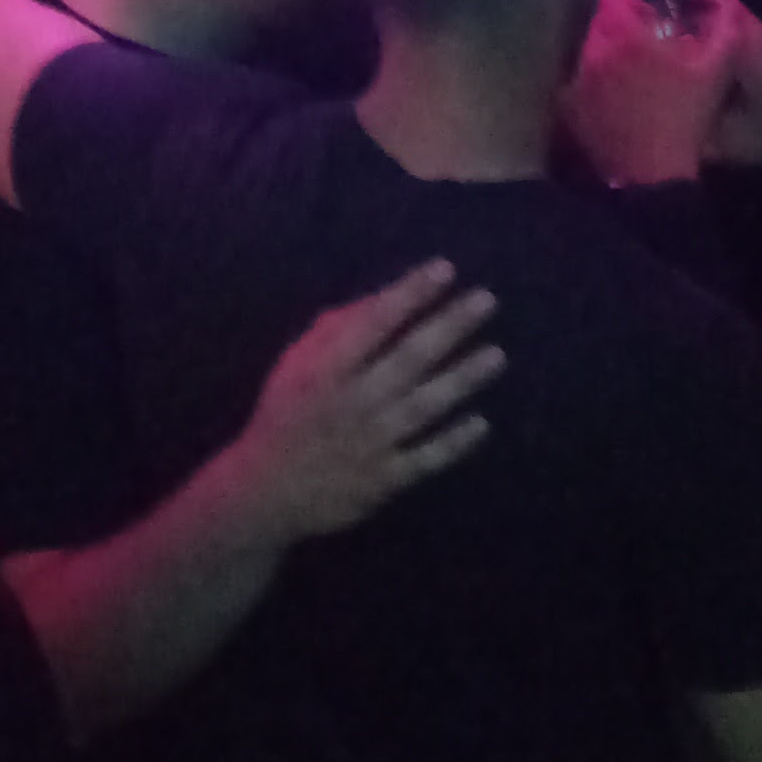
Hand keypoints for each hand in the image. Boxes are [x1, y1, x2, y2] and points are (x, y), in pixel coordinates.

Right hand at [225, 262, 503, 546]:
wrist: (265, 492)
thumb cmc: (285, 416)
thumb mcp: (295, 366)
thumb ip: (334, 332)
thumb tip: (382, 300)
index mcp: (326, 369)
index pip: (373, 323)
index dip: (410, 294)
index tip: (445, 269)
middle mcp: (352, 402)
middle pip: (408, 359)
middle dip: (449, 326)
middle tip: (486, 300)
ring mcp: (370, 443)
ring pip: (423, 405)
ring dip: (461, 379)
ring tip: (496, 355)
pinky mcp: (383, 480)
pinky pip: (424, 458)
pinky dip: (452, 443)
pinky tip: (481, 423)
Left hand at [563, 0, 738, 189]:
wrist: (654, 171)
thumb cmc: (686, 117)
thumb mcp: (715, 70)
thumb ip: (724, 28)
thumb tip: (725, 2)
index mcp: (627, 38)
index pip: (615, 1)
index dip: (633, 8)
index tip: (650, 26)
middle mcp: (596, 53)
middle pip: (599, 25)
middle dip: (618, 30)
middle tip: (642, 52)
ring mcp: (578, 80)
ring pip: (587, 51)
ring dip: (604, 55)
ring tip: (628, 76)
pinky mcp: (570, 106)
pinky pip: (575, 81)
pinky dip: (590, 83)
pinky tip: (613, 100)